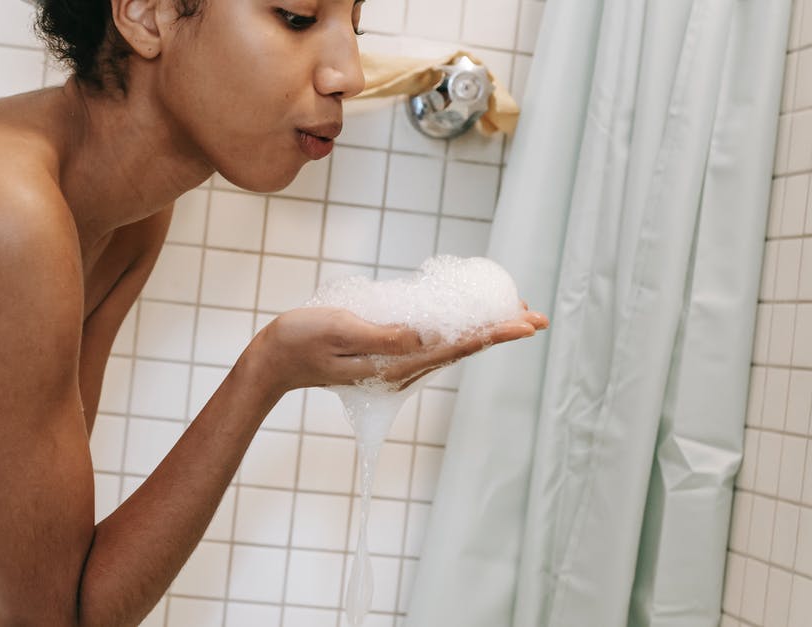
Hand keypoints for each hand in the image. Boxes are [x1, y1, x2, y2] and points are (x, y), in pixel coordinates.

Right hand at [245, 303, 548, 395]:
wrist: (275, 360)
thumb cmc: (301, 339)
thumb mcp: (341, 329)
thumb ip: (383, 335)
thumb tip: (424, 335)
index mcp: (396, 363)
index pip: (457, 346)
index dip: (494, 333)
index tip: (525, 324)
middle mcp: (403, 368)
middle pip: (464, 347)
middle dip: (501, 330)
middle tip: (536, 316)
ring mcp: (397, 363)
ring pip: (453, 346)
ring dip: (485, 330)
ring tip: (515, 316)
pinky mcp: (388, 354)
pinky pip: (434, 341)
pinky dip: (459, 330)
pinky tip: (469, 321)